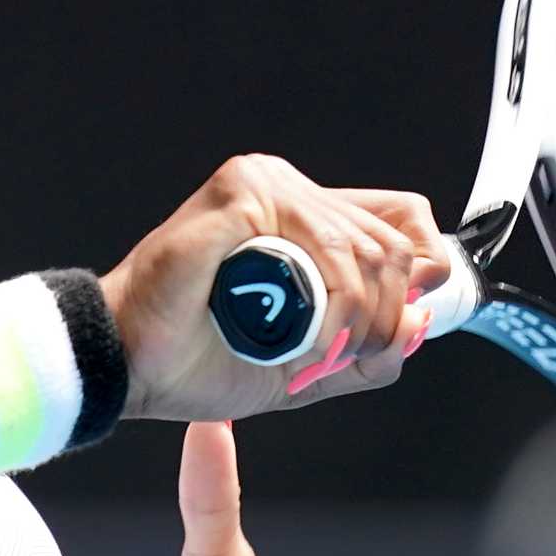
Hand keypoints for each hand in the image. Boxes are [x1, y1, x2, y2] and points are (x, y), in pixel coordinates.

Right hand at [102, 154, 449, 421]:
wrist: (132, 367)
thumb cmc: (194, 361)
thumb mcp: (307, 369)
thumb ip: (367, 351)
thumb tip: (422, 321)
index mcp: (304, 220)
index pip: (404, 220)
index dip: (419, 273)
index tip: (395, 329)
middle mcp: (289, 192)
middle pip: (394, 244)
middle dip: (386, 318)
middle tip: (340, 358)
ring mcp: (267, 185)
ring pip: (365, 250)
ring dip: (356, 321)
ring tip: (315, 356)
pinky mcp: (245, 191)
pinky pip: (326, 247)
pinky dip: (330, 305)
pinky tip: (303, 336)